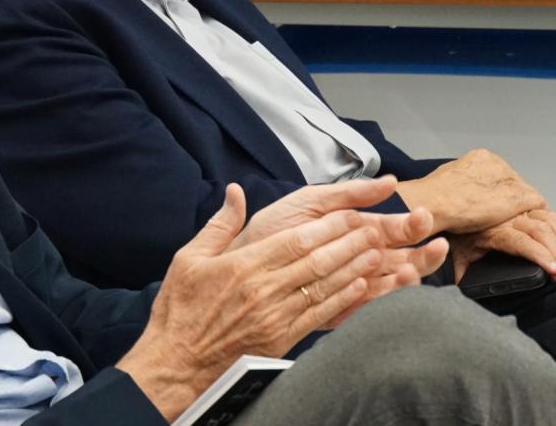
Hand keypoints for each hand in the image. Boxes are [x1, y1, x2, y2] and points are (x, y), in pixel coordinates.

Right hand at [117, 185, 384, 418]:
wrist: (178, 362)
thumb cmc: (180, 309)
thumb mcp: (188, 257)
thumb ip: (219, 225)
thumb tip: (235, 193)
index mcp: (243, 266)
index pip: (296, 241)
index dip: (327, 227)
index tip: (348, 214)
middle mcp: (264, 290)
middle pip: (317, 261)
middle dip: (349, 243)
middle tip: (374, 228)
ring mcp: (275, 317)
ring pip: (325, 287)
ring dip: (354, 269)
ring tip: (377, 253)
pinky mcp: (282, 339)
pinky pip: (320, 315)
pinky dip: (344, 300)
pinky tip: (361, 287)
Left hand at [233, 176, 447, 327]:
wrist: (239, 259)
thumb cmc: (272, 230)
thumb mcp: (310, 201)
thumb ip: (349, 192)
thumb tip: (389, 182)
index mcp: (352, 232)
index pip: (392, 229)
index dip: (410, 224)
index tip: (424, 216)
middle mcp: (355, 259)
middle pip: (400, 257)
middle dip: (420, 250)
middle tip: (435, 242)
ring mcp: (348, 284)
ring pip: (389, 282)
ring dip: (407, 273)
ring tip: (416, 264)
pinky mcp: (336, 308)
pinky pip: (365, 305)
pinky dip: (381, 296)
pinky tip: (393, 286)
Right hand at [397, 149, 545, 234]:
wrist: (432, 203)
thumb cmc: (433, 197)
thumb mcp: (449, 181)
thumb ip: (464, 182)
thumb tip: (466, 191)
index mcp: (480, 157)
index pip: (501, 175)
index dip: (498, 192)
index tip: (490, 205)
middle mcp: (497, 163)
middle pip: (514, 183)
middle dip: (508, 199)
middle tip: (496, 216)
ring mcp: (508, 179)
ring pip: (525, 194)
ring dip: (518, 208)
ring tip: (503, 222)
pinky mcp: (517, 197)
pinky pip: (535, 204)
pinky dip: (529, 214)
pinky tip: (517, 223)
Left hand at [451, 208, 555, 281]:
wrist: (454, 210)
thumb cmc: (459, 236)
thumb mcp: (459, 255)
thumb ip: (462, 272)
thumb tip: (465, 286)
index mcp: (493, 231)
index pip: (522, 242)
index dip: (541, 256)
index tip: (554, 272)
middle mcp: (509, 218)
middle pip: (542, 232)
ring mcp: (521, 212)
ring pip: (551, 222)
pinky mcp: (530, 209)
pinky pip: (554, 216)